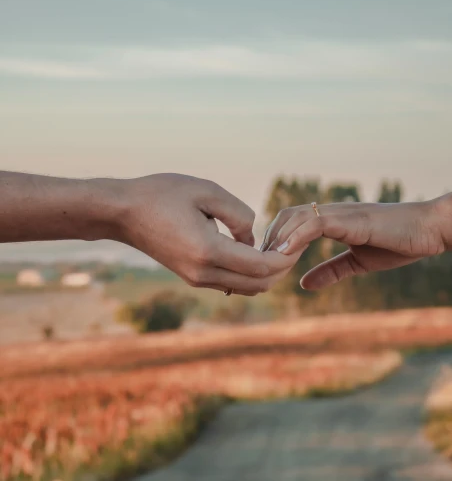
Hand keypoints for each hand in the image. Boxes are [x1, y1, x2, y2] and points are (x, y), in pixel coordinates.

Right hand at [114, 173, 295, 295]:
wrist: (123, 213)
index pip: (261, 266)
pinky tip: (256, 250)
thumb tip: (254, 237)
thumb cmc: (162, 194)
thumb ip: (238, 214)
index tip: (300, 240)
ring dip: (267, 273)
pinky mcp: (193, 278)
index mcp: (208, 251)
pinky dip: (251, 272)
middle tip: (295, 245)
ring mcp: (197, 279)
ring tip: (278, 246)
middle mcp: (203, 272)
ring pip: (247, 288)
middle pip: (259, 284)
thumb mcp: (206, 191)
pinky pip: (232, 282)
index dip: (286, 257)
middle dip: (282, 268)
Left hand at [261, 200, 444, 289]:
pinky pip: (317, 223)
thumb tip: (303, 284)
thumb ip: (331, 270)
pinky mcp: (353, 220)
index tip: (266, 263)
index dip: (276, 239)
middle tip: (260, 264)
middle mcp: (333, 211)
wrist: (430, 231)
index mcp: (332, 219)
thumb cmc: (399, 243)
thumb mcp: (357, 262)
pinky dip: (297, 236)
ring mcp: (342, 213)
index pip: (292, 220)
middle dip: (270, 238)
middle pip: (287, 214)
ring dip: (279, 238)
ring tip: (268, 261)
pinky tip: (286, 253)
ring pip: (297, 216)